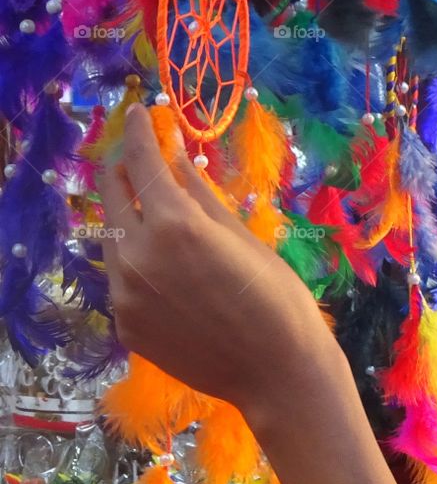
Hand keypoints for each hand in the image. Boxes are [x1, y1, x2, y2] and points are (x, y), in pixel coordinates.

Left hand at [99, 103, 330, 414]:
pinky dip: (138, 257)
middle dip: (124, 166)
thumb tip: (176, 150)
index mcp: (173, 224)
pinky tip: (170, 263)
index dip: (138, 129)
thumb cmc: (276, 293)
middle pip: (112, 193)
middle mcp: (137, 255)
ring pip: (114, 236)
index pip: (141, 160)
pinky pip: (122, 276)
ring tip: (160, 209)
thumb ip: (197, 190)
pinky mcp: (125, 324)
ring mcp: (124, 294)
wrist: (275, 371)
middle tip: (141, 152)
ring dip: (131, 213)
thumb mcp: (240, 231)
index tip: (140, 111)